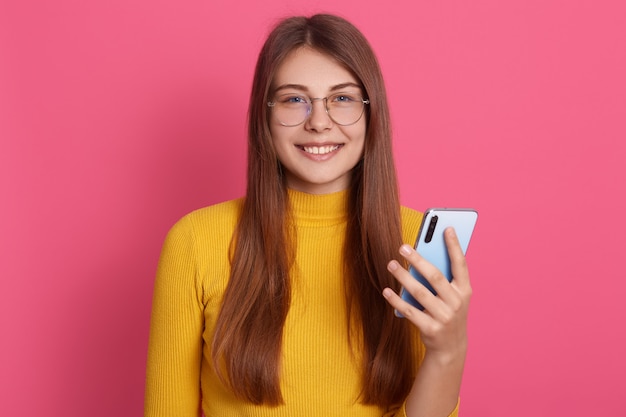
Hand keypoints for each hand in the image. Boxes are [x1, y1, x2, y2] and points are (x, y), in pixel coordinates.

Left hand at [383, 227, 470, 362]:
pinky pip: (410, 311)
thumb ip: (444, 278)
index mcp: (465, 291)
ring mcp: (444, 317)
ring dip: (403, 277)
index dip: (454, 246)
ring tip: (391, 264)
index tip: (446, 228)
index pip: (461, 264)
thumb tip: (422, 255)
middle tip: (402, 247)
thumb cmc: (448, 313)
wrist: (451, 348)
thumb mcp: (453, 296)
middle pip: (435, 276)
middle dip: (418, 260)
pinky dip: (397, 300)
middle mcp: (457, 303)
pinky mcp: (431, 329)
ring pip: (420, 292)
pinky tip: (387, 290)